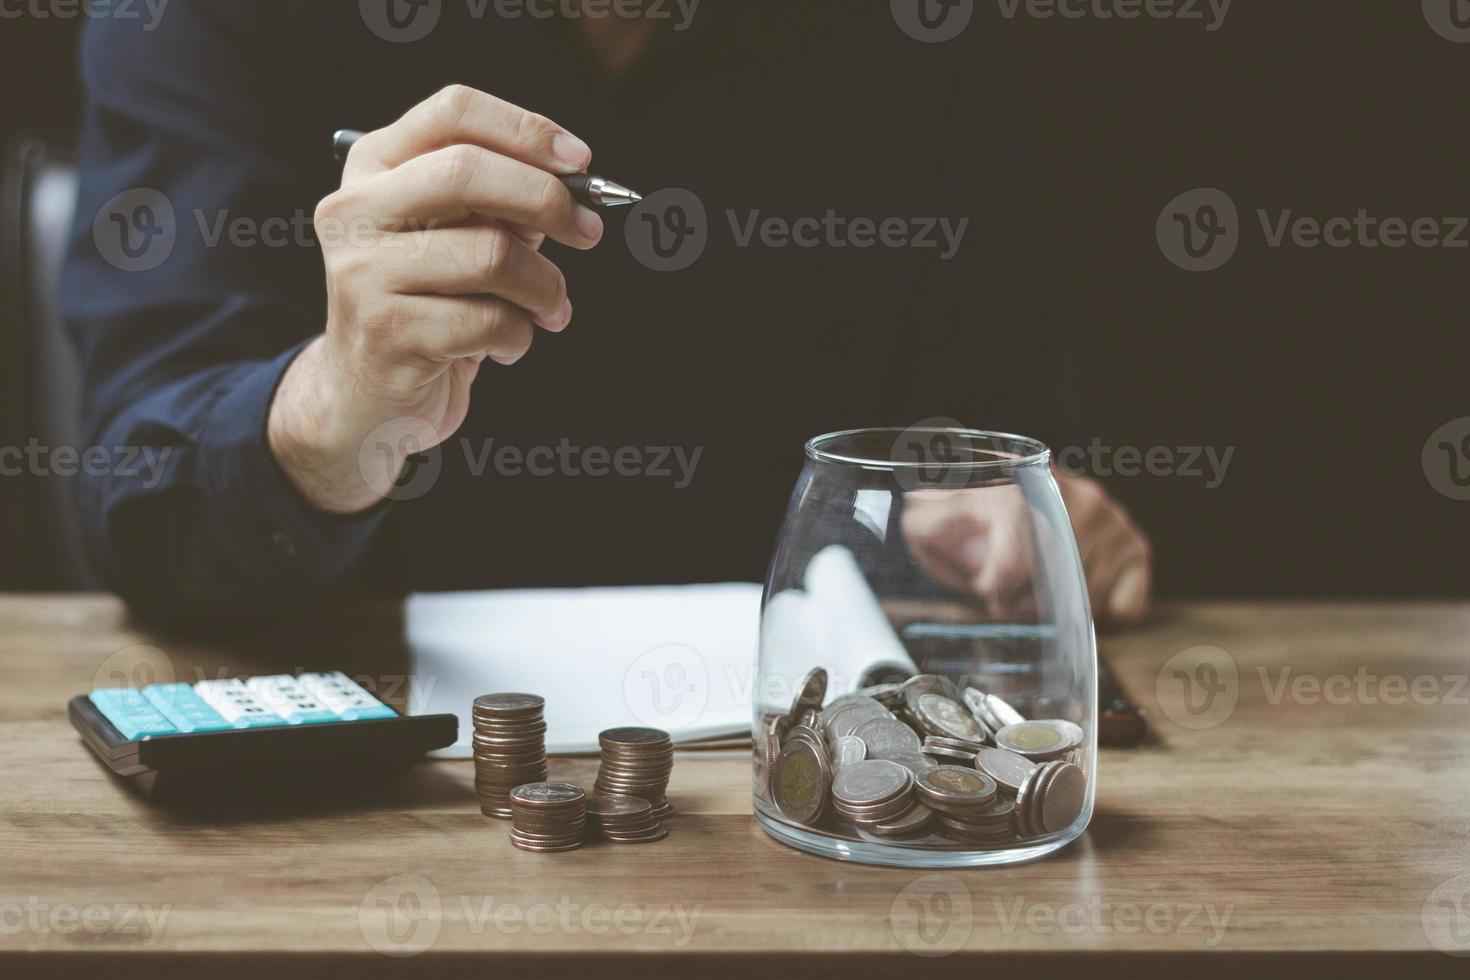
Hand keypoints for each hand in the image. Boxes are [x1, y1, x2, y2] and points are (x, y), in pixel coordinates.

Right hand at [268, 85, 603, 513]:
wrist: (368, 398)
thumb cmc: (431, 304)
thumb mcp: (461, 239)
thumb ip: (505, 204)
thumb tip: (578, 184)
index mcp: (373, 167)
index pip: (452, 112)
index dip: (526, 129)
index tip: (581, 161)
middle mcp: (356, 211)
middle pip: (468, 172)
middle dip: (548, 201)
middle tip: (589, 233)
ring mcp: (362, 272)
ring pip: (491, 254)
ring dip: (546, 287)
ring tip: (552, 309)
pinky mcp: (386, 333)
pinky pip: (489, 321)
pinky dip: (520, 336)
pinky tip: (509, 346)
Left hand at [900, 471, 1151, 625]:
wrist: (995, 495)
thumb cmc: (960, 519)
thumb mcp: (927, 521)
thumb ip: (936, 529)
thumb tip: (976, 551)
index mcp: (1019, 483)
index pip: (1017, 558)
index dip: (998, 586)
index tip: (988, 592)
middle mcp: (1073, 494)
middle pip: (1055, 583)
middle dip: (1025, 602)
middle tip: (1007, 595)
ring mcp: (1109, 517)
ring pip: (1087, 600)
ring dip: (1057, 609)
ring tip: (1034, 585)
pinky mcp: (1134, 544)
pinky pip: (1125, 608)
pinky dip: (1100, 612)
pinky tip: (1072, 587)